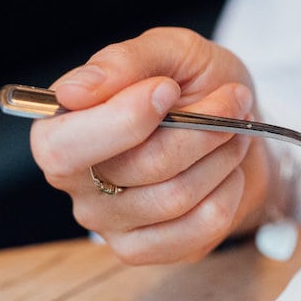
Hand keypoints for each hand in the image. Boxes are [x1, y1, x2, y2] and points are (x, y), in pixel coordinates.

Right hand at [30, 27, 273, 263]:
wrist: (238, 125)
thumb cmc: (195, 85)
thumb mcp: (171, 51)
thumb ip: (125, 60)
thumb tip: (73, 92)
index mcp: (63, 128)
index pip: (63, 145)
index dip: (123, 118)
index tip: (168, 88)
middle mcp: (76, 182)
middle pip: (139, 167)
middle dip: (200, 129)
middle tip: (231, 100)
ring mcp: (110, 221)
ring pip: (176, 196)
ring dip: (222, 153)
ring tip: (234, 129)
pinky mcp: (149, 248)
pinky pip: (201, 225)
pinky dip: (230, 189)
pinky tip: (227, 169)